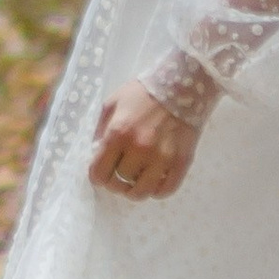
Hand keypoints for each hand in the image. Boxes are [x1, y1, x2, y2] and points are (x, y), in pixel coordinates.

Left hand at [89, 81, 198, 199]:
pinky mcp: (181, 163)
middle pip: (119, 182)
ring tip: (136, 180)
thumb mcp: (112, 103)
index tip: (102, 173)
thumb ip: (100, 129)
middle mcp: (139, 149)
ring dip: (135, 189)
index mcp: (117, 134)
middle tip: (119, 173)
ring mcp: (161, 158)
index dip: (97, 176)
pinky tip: (154, 180)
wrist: (182, 86)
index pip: (99, 173)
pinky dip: (156, 190)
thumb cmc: (143, 93)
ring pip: (141, 192)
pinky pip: (165, 190)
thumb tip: (96, 153)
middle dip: (116, 180)